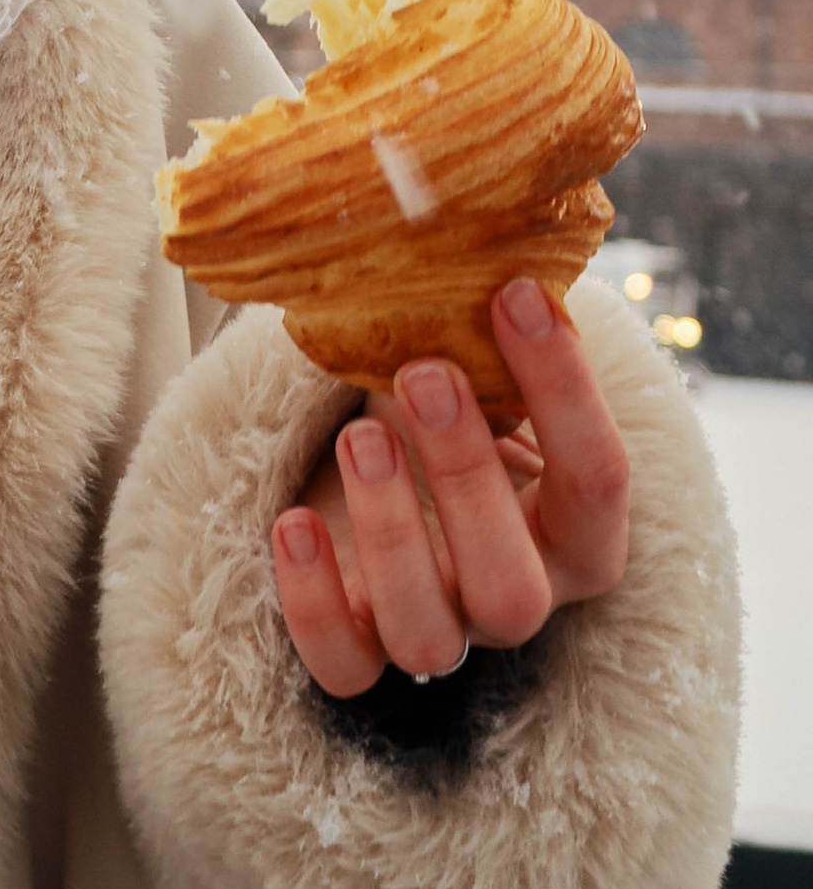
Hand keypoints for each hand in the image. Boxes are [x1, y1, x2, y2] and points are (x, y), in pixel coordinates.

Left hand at [270, 278, 632, 697]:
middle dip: (466, 477)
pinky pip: (342, 668)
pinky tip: (290, 521)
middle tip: (422, 373)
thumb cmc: (446, 418)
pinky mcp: (360, 652)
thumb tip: (481, 220)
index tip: (514, 295)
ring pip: (429, 634)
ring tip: (356, 436)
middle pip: (514, 585)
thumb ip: (497, 334)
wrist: (389, 480)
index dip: (564, 390)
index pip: (599, 481)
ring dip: (391, 532)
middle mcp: (522, 597)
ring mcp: (442, 634)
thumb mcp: (486, 378)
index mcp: (577, 534)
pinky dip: (311, 601)